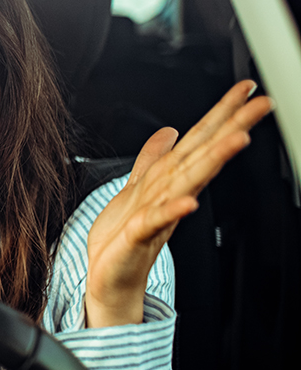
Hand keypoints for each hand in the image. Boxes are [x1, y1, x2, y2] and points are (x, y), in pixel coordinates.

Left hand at [85, 80, 272, 326]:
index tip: (245, 91)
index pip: (199, 142)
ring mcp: (158, 215)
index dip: (220, 115)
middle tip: (262, 106)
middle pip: (203, 156)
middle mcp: (169, 195)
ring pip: (188, 182)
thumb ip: (152, 160)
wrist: (108, 279)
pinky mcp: (139, 236)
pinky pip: (156, 221)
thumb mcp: (135, 188)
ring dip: (212, 161)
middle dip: (232, 130)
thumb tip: (169, 132)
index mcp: (168, 180)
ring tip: (238, 139)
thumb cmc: (122, 237)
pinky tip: (189, 203)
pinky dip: (172, 211)